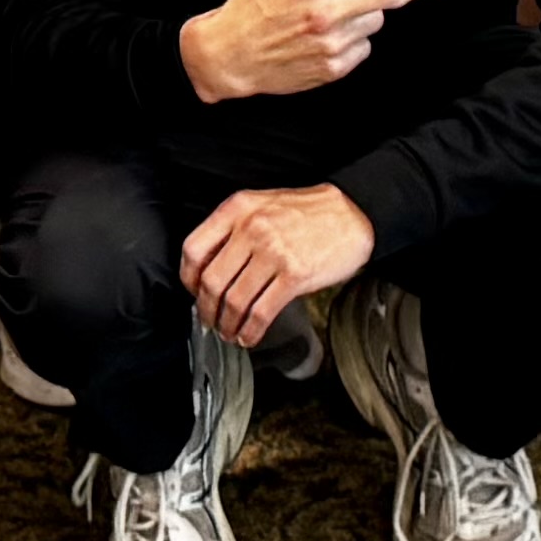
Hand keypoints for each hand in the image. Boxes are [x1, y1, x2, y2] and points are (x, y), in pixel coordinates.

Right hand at [179, 0, 471, 100]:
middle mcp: (327, 11)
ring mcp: (334, 43)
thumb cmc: (254, 6)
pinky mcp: (336, 68)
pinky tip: (320, 40)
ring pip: (375, 18)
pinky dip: (350, 38)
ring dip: (362, 13)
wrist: (229, 57)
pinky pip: (363, 45)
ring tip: (326, 17)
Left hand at [180, 183, 377, 341]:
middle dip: (207, 310)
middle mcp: (252, 228)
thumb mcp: (262, 205)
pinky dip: (251, 330)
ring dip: (227, 325)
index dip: (188, 279)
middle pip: (211, 281)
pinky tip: (250, 335)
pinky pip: (262, 311)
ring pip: (234, 301)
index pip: (194, 249)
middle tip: (210, 320)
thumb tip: (210, 269)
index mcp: (238, 209)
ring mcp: (273, 252)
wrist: (352, 213)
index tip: (193, 292)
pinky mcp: (294, 275)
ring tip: (229, 332)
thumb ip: (235, 229)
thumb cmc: (308, 212)